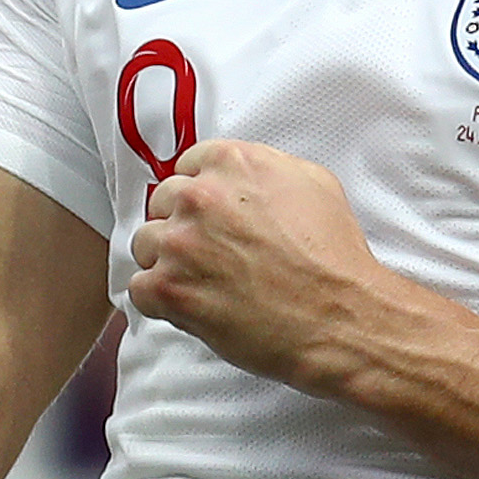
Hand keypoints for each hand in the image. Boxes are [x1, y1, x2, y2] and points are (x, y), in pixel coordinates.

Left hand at [127, 139, 397, 389]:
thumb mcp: (314, 183)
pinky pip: (138, 289)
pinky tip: (188, 306)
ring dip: (166, 262)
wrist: (339, 316)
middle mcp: (200, 195)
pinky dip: (158, 300)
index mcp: (232, 162)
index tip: (210, 216)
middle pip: (162, 202)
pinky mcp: (170, 289)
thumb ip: (268, 168)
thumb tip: (242, 177)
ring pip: (145, 243)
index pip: (187, 166)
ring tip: (199, 282)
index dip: (200, 193)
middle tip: (209, 253)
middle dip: (182, 226)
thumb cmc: (334, 255)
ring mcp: (181, 243)